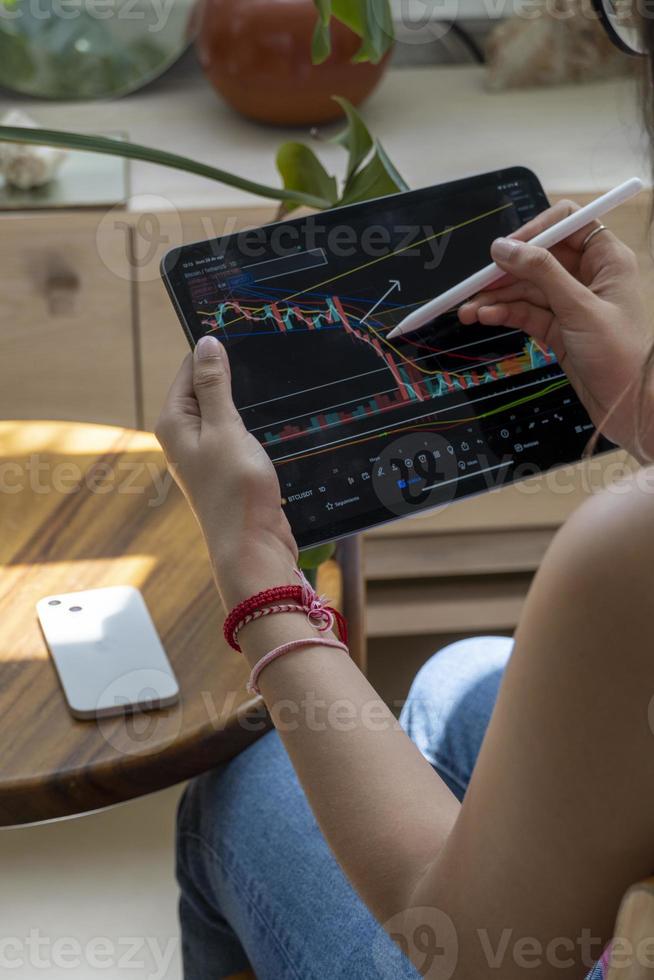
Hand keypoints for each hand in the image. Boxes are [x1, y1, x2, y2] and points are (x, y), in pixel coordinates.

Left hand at [156, 336, 297, 608]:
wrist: (253, 547)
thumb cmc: (235, 492)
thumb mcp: (226, 429)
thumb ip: (215, 385)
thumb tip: (206, 344)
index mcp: (174, 422)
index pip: (190, 368)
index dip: (216, 351)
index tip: (244, 332)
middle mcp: (185, 436)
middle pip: (209, 388)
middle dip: (235, 376)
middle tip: (267, 358)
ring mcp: (207, 454)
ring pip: (228, 411)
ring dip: (249, 402)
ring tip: (275, 390)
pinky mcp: (228, 468)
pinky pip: (240, 433)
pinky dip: (256, 425)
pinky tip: (276, 421)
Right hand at [458, 200, 653, 459]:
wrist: (629, 405)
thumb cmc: (619, 352)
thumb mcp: (579, 308)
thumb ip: (540, 272)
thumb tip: (503, 247)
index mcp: (606, 259)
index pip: (567, 225)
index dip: (535, 232)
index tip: (505, 249)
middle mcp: (588, 276)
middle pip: (539, 259)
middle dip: (505, 272)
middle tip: (473, 286)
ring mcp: (571, 304)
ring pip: (527, 289)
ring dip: (497, 298)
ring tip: (467, 311)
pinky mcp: (558, 329)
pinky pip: (526, 313)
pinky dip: (505, 314)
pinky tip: (484, 318)